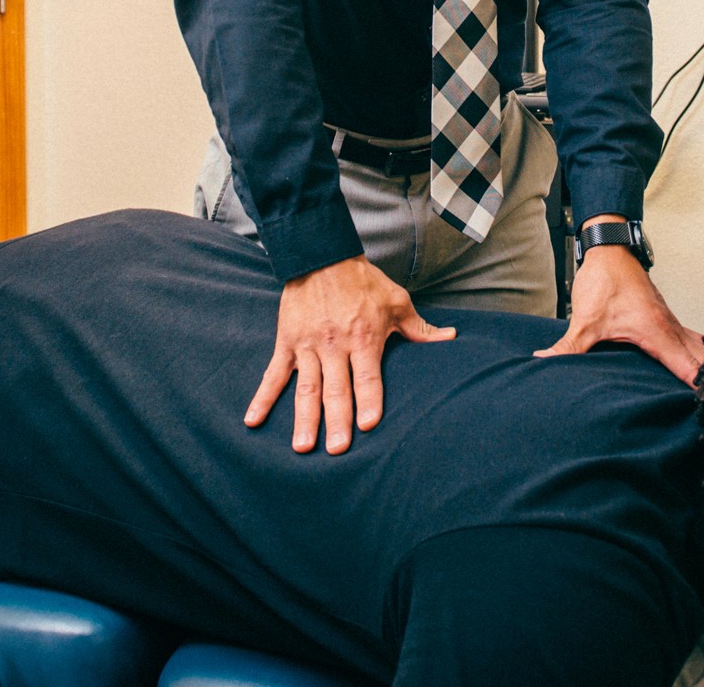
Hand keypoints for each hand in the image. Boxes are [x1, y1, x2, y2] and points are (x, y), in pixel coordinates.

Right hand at [245, 255, 455, 453]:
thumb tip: (450, 339)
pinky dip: (262, 397)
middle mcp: (335, 345)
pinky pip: (273, 374)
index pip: (368, 376)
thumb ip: (419, 328)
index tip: (367, 425)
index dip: (368, 401)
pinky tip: (253, 420)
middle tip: (336, 450)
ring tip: (302, 446)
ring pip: (305, 388)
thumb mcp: (396, 300)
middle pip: (336, 389)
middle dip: (336, 421)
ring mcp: (308, 346)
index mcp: (363, 337)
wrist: (321, 255)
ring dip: (304, 418)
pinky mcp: (287, 342)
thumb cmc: (362, 281)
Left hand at [535, 244, 703, 383]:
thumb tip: (544, 361)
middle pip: (702, 359)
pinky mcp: (664, 316)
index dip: (701, 387)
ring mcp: (669, 320)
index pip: (688, 366)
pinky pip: (688, 338)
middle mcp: (669, 327)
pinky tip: (697, 362)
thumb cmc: (604, 280)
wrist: (610, 249)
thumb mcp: (585, 320)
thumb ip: (568, 346)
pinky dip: (697, 352)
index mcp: (657, 332)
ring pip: (698, 347)